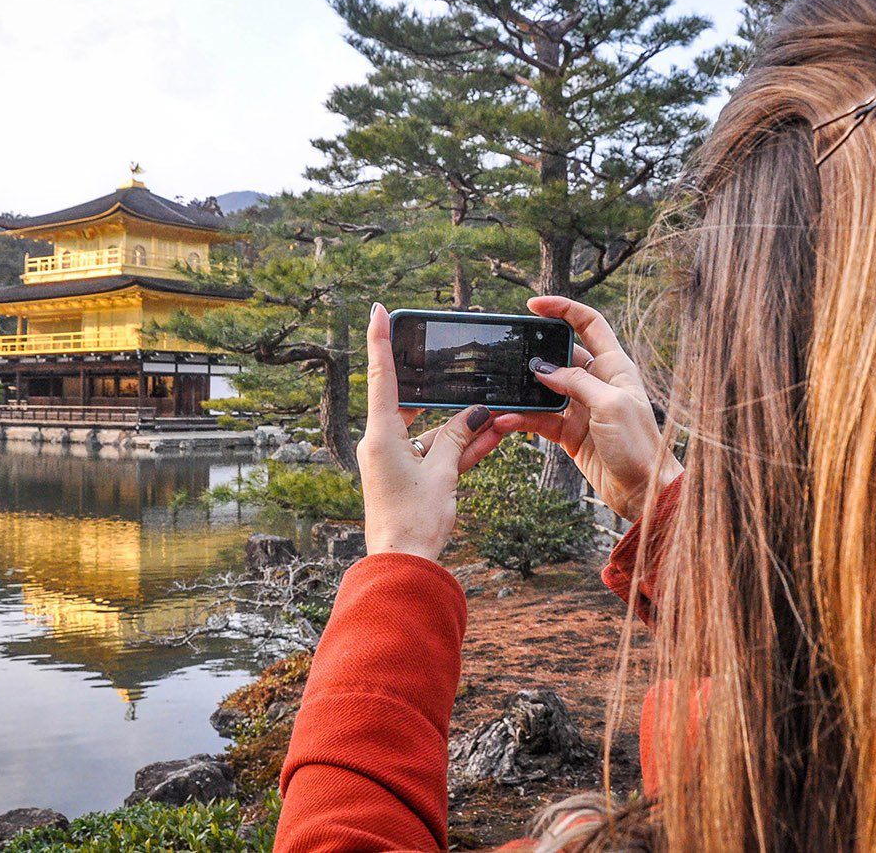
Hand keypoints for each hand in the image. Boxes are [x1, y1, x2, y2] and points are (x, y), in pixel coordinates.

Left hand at [357, 303, 504, 560]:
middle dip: (442, 389)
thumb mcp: (443, 473)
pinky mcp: (411, 478)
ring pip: (432, 431)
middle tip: (456, 363)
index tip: (379, 309)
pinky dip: (460, 447)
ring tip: (496, 411)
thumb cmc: (414, 521)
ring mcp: (396, 461)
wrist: (404, 565)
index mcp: (380, 435)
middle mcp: (383, 443)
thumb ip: (459, 438)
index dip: (381, 340)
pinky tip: (492, 433)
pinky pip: (437, 453)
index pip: (381, 376)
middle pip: (412, 402)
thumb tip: (476, 413)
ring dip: (462, 425)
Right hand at [492, 296, 681, 519]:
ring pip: (545, 389)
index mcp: (615, 366)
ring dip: (524, 391)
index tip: (534, 305)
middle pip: (560, 355)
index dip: (563, 310)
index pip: (589, 324)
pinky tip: (507, 420)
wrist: (644, 491)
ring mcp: (581, 407)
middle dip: (534, 353)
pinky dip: (523, 419)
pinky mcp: (569, 433)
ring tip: (502, 390)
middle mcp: (597, 382)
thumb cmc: (639, 445)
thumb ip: (576, 382)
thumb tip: (543, 369)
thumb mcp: (609, 405)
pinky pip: (540, 419)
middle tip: (508, 352)